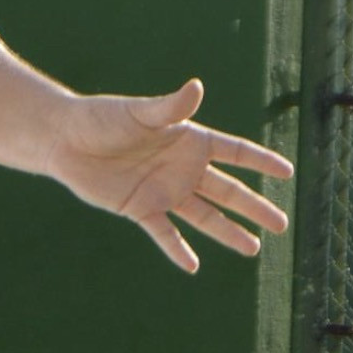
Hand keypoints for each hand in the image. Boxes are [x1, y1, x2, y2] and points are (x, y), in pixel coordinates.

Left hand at [46, 77, 292, 271]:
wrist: (65, 138)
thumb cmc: (103, 117)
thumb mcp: (139, 112)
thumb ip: (170, 106)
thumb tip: (196, 87)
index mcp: (187, 139)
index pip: (234, 151)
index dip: (260, 161)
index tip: (287, 172)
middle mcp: (181, 166)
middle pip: (227, 190)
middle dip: (254, 206)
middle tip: (282, 225)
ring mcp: (163, 189)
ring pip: (204, 215)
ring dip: (227, 232)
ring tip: (253, 249)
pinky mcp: (141, 208)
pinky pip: (164, 234)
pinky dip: (177, 249)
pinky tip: (192, 266)